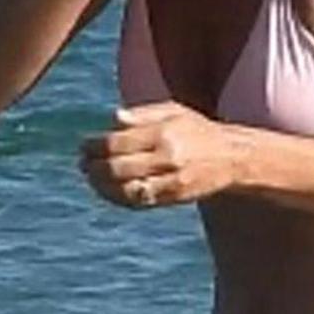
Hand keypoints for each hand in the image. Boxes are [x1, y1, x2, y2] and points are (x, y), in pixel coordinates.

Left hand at [80, 101, 234, 209]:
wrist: (231, 157)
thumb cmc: (196, 130)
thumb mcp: (173, 111)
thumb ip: (142, 114)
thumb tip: (113, 118)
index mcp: (163, 132)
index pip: (117, 142)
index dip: (94, 146)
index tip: (83, 147)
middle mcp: (167, 157)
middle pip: (117, 167)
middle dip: (93, 167)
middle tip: (83, 164)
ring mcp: (171, 180)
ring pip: (125, 188)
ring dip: (102, 186)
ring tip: (92, 178)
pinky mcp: (174, 197)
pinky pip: (139, 201)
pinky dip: (118, 198)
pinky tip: (109, 191)